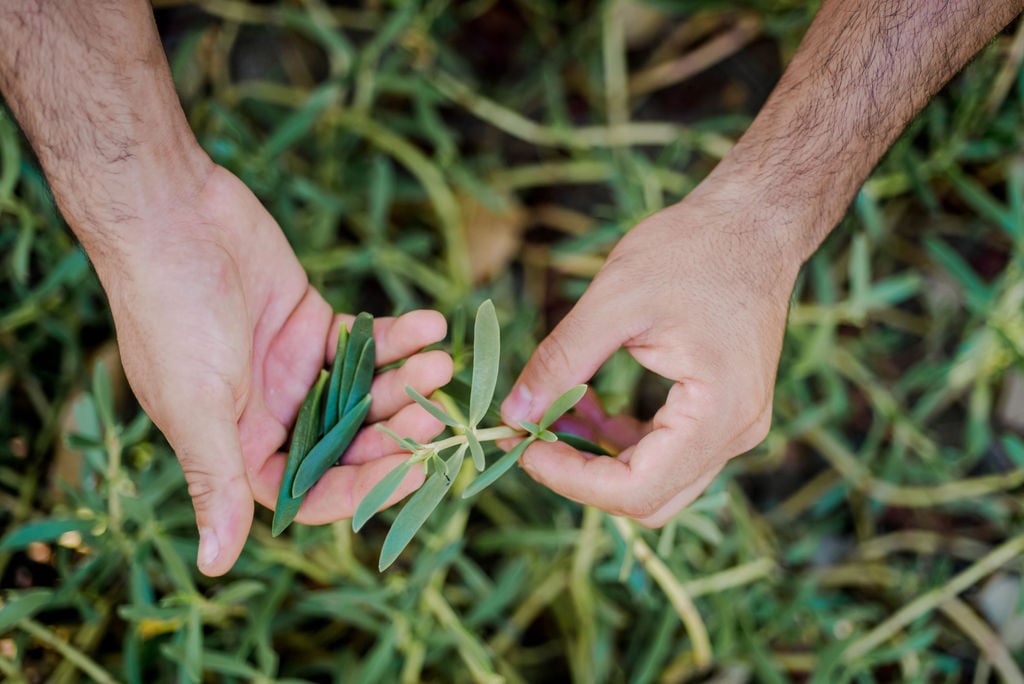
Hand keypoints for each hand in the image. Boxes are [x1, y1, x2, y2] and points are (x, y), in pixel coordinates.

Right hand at [99, 165, 451, 574]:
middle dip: (396, 430)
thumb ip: (216, 480)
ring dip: (406, 381)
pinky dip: (401, 337)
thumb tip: (213, 566)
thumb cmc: (171, 314)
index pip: (312, 491)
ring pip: (367, 392)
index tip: (413, 469)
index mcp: (238, 446)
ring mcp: (297, 369)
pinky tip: (431, 325)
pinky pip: (368, 342)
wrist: (171, 214)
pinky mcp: (314, 323)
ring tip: (440, 362)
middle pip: (351, 442)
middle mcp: (272, 415)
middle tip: (436, 411)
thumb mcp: (195, 405)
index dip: (364, 487)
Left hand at [502, 178, 798, 526]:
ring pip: (655, 481)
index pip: (638, 489)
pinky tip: (586, 405)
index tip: (523, 446)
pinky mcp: (724, 415)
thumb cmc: (692, 249)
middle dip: (581, 477)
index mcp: (720, 413)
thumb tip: (513, 414)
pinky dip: (620, 442)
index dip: (571, 480)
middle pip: (649, 499)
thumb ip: (562, 362)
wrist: (752, 223)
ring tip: (551, 415)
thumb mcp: (614, 300)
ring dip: (597, 460)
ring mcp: (735, 428)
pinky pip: (666, 453)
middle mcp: (737, 434)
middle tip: (529, 438)